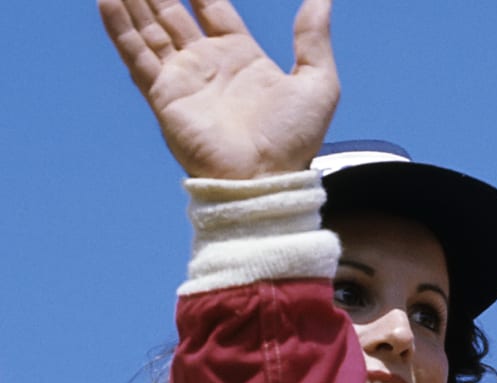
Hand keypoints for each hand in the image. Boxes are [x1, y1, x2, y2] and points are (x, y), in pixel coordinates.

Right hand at [98, 0, 338, 178]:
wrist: (267, 178)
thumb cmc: (295, 139)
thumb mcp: (318, 82)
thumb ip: (314, 38)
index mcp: (242, 56)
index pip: (211, 7)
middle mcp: (208, 64)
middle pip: (173, 13)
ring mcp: (183, 79)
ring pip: (149, 28)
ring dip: (133, 1)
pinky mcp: (164, 95)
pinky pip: (136, 55)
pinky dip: (120, 27)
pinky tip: (106, 0)